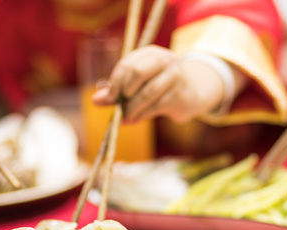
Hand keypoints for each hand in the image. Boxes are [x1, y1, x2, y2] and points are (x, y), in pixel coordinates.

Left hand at [91, 45, 228, 123]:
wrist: (191, 95)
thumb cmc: (159, 87)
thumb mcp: (137, 85)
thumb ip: (116, 91)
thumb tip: (95, 101)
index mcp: (151, 53)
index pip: (127, 64)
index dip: (115, 81)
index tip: (110, 97)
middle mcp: (165, 60)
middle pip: (137, 73)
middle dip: (123, 92)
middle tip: (118, 107)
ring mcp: (174, 76)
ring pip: (145, 93)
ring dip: (131, 109)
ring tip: (126, 118)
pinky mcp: (179, 95)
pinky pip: (154, 107)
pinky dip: (141, 115)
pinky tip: (136, 119)